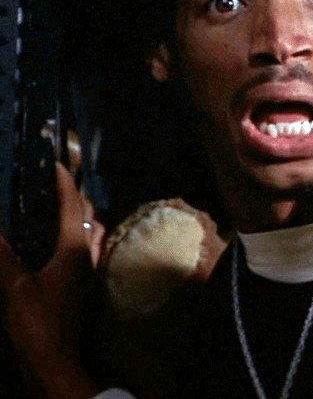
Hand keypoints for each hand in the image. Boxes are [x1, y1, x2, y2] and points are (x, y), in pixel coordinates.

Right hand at [0, 163, 101, 398]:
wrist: (55, 359)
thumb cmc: (37, 323)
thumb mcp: (13, 287)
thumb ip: (2, 255)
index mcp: (74, 250)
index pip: (73, 207)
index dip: (65, 184)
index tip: (57, 166)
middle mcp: (87, 255)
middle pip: (88, 216)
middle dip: (75, 196)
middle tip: (56, 184)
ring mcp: (88, 270)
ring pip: (91, 232)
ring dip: (78, 216)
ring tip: (57, 207)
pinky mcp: (82, 283)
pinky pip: (85, 249)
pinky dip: (75, 235)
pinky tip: (58, 241)